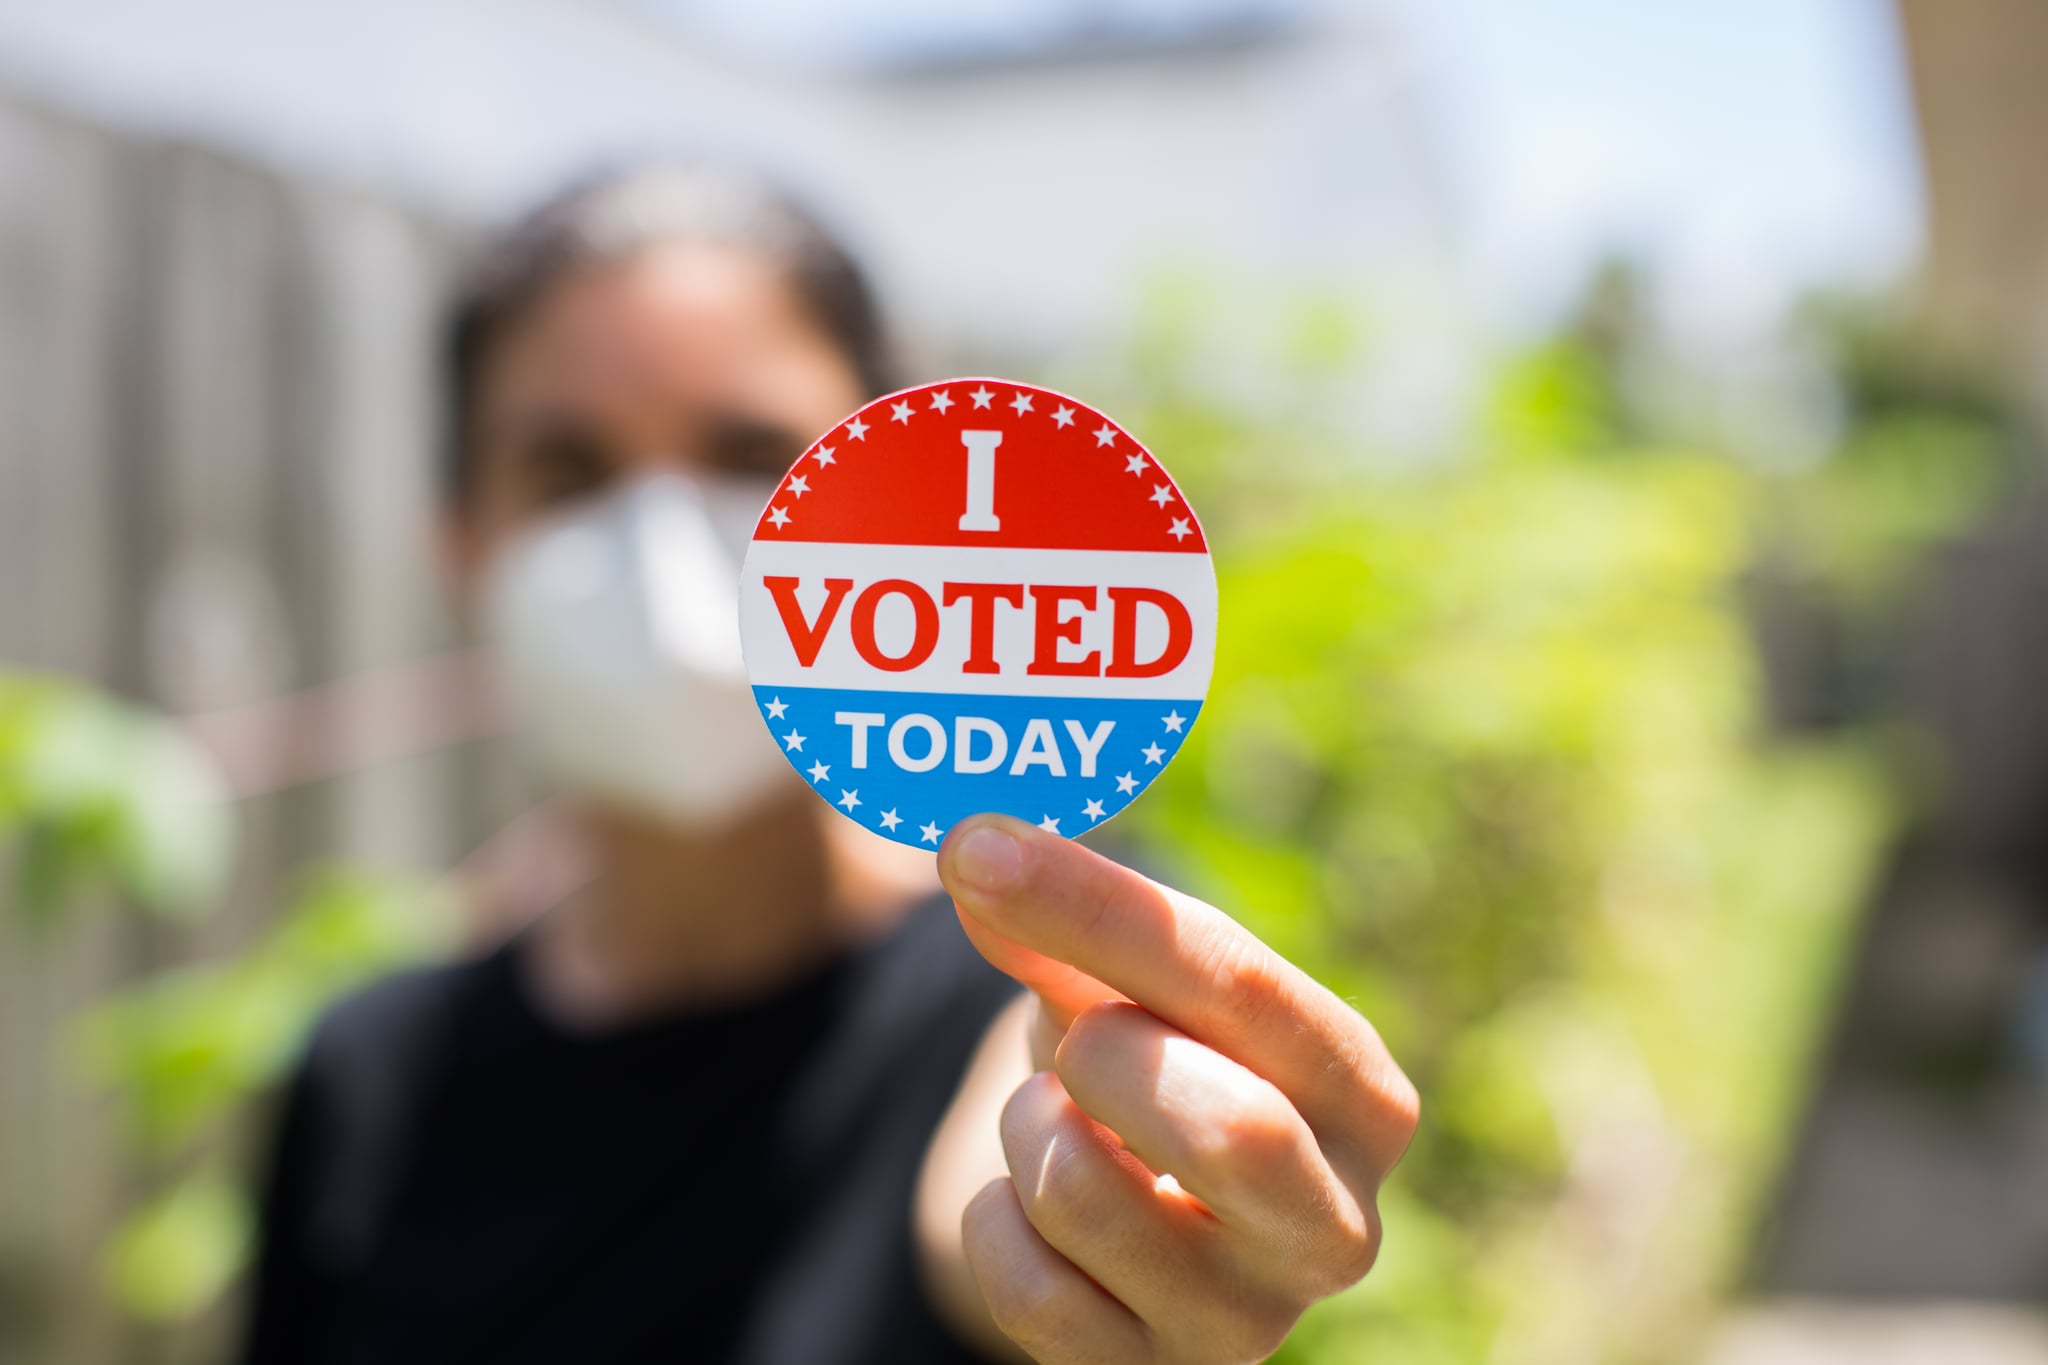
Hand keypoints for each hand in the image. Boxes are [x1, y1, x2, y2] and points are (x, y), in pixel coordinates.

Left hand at [935, 814, 1417, 1364]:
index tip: (979, 847)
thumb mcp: (1127, 988)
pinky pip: (1024, 1287)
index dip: (1096, 907)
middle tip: (1075, 1040)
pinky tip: (1041, 1216)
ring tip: (1060, 1125)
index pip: (1237, 982)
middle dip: (1105, 1056)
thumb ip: (1062, 927)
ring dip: (1027, 1128)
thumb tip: (980, 854)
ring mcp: (1251, 1321)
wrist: (1136, 1230)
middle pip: (1228, 1128)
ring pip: (1085, 1197)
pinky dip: (996, 1222)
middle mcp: (1337, 1222)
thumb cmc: (1151, 1073)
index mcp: (1360, 1093)